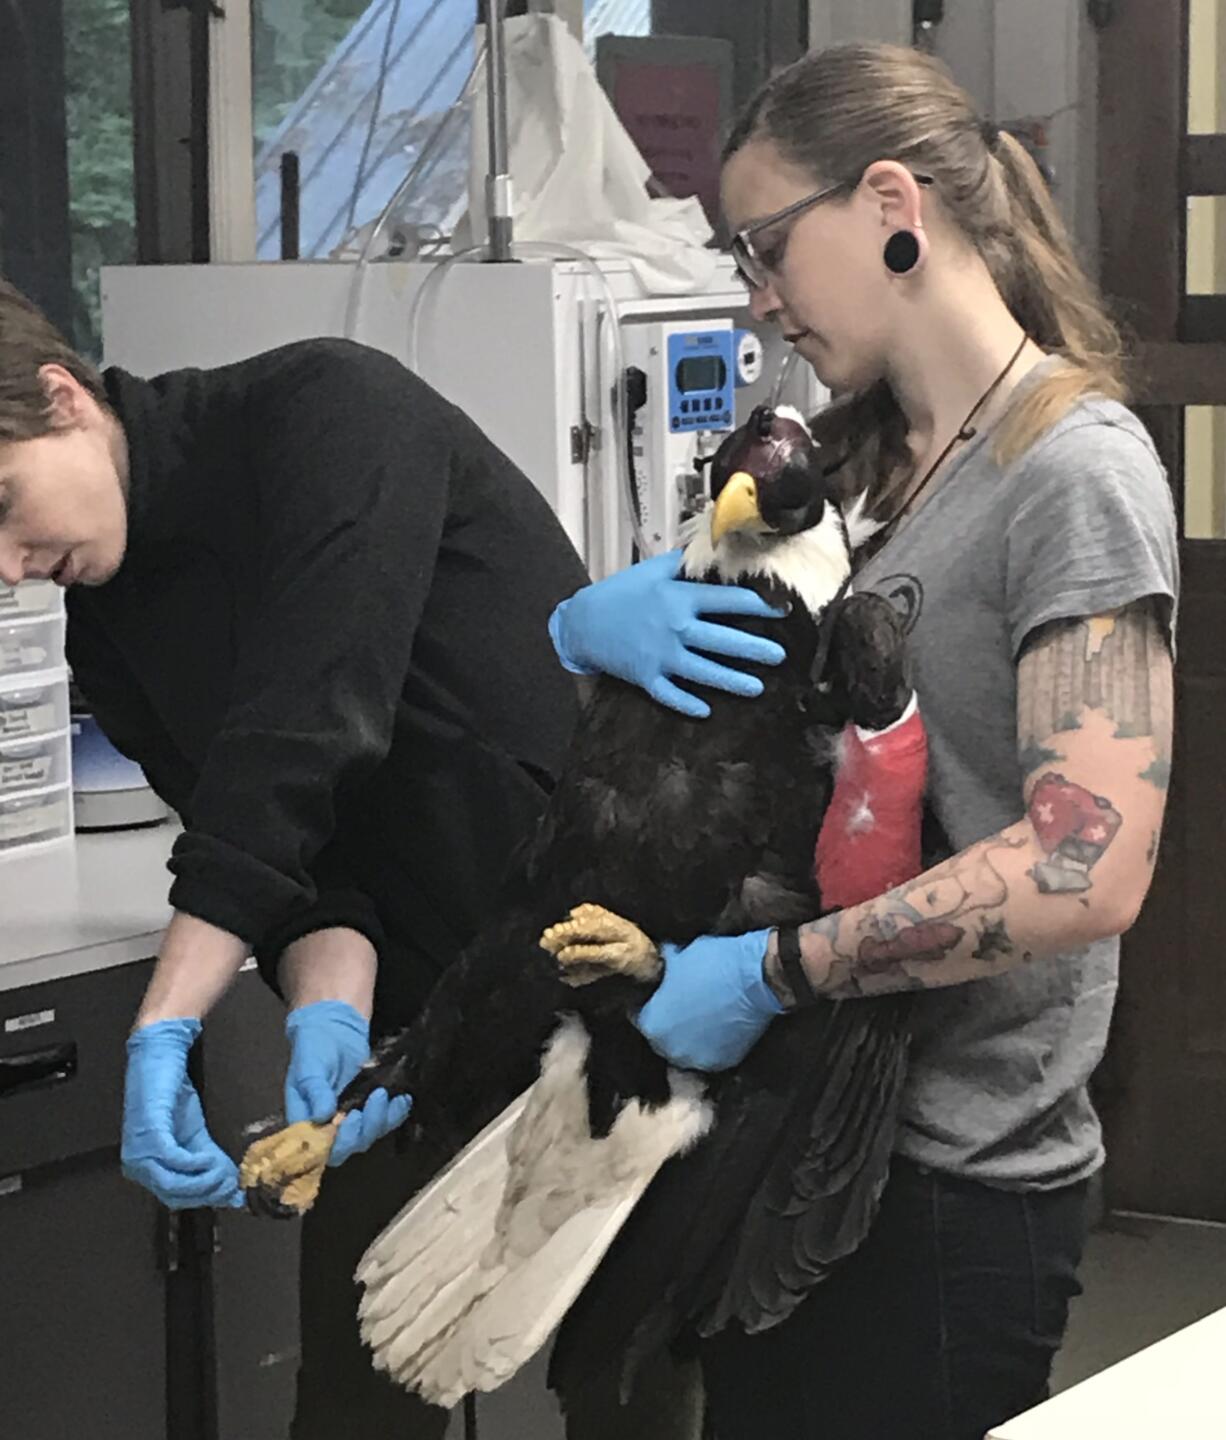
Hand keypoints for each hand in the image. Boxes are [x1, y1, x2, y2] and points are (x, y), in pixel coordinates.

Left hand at [122, 1018, 245, 1209]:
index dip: (206, 1198)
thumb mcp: (194, 1134)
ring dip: (205, 1181)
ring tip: (226, 1171)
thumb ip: (208, 1160)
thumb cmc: (172, 1092)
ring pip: (174, 1185)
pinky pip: (175, 1162)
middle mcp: (135, 1166)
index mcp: (144, 1168)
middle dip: (208, 1192)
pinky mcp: (149, 1136)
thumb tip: (231, 1186)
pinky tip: (212, 1158)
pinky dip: (196, 1164)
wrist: (160, 1058)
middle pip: (176, 1196)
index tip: (232, 1195)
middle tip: (234, 1184)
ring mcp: (140, 1153)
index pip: (175, 1198)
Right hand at [284, 1000, 410, 1166]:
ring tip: (385, 1094)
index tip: (351, 1117)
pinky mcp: (370, 1108)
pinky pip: (386, 1120)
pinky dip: (396, 1113)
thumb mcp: (309, 1067)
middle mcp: (329, 1127)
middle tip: (374, 1099)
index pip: (322, 1148)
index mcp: (307, 1122)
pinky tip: (402, 1099)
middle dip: (366, 1128)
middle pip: (350, 1145)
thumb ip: (315, 1091)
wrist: (333, 1029)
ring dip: (382, 1119)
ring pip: (370, 1134)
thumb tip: (323, 1116)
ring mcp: (351, 1119)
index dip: (339, 1142)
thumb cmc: (313, 1048)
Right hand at [549, 550, 786, 718]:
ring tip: (757, 687)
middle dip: (754, 649)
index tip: (781, 609)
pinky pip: (670, 694)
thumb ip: (683, 562)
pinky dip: (686, 703)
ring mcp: (660, 655)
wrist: (582, 622)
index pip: (726, 601)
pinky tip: (706, 711)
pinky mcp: (646, 676)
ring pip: (703, 670)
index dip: (758, 605)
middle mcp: (673, 627)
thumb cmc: (618, 594)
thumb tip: (715, 548)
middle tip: (779, 655)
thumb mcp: (651, 571)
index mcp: (678, 598)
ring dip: (732, 680)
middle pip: (722, 640)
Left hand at [634, 928, 781, 1070]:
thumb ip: (658, 967)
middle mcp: (669, 1049)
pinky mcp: (723, 1063)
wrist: (759, 977)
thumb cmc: (712, 962)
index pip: (637, 1015)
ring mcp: (697, 1060)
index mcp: (651, 1024)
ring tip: (700, 1015)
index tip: (657, 993)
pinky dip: (711, 1042)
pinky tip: (718, 1024)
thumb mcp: (675, 955)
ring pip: (684, 1047)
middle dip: (667, 1020)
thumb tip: (651, 962)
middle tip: (681, 1002)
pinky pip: (709, 1053)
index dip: (647, 1002)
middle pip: (660, 1035)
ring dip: (688, 1035)